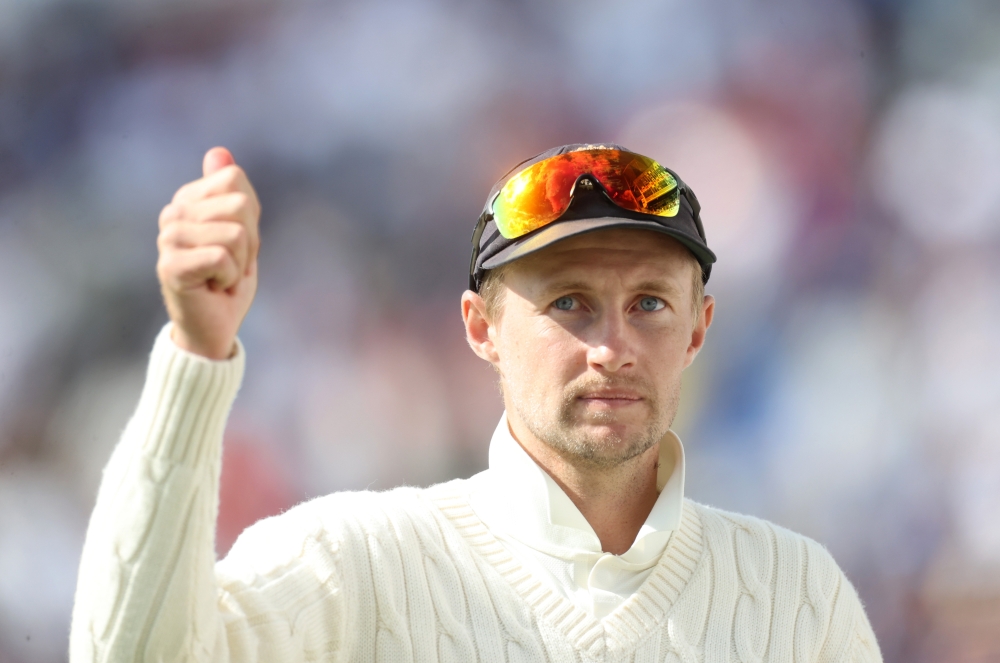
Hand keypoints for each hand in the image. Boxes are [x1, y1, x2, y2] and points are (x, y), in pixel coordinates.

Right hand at [156, 147, 260, 359]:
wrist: (214, 326)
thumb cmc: (228, 279)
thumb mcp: (241, 230)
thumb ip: (230, 191)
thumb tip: (218, 151)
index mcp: (188, 200)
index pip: (235, 181)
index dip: (250, 216)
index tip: (238, 244)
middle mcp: (173, 214)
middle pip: (239, 205)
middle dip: (249, 241)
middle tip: (231, 263)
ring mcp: (168, 239)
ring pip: (235, 233)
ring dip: (240, 262)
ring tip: (221, 276)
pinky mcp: (170, 266)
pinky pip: (221, 257)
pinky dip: (230, 278)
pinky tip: (213, 287)